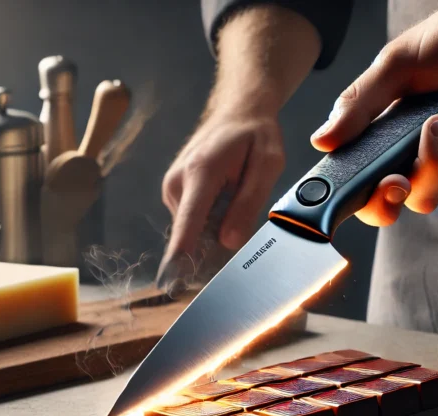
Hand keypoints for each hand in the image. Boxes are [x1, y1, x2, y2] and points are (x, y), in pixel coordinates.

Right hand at [161, 108, 284, 257]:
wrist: (237, 111)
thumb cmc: (255, 136)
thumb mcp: (267, 165)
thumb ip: (248, 204)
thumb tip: (229, 243)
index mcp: (201, 173)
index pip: (188, 224)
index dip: (181, 256)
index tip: (171, 283)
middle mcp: (177, 182)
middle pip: (194, 232)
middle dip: (217, 237)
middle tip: (243, 208)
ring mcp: (171, 188)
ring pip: (194, 228)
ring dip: (216, 224)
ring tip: (235, 193)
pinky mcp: (173, 193)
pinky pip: (192, 220)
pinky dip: (210, 219)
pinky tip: (226, 196)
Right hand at [311, 0, 437, 226]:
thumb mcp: (397, 64)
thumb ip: (360, 104)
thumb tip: (321, 140)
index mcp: (388, 142)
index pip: (375, 199)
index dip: (380, 205)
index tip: (393, 181)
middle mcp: (423, 157)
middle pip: (424, 198)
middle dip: (437, 159)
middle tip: (437, 119)